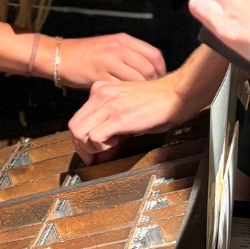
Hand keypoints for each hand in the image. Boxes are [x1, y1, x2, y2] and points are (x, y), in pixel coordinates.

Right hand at [54, 33, 165, 87]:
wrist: (60, 55)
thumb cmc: (86, 53)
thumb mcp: (110, 45)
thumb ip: (129, 54)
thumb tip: (149, 69)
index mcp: (124, 40)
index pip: (154, 54)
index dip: (161, 69)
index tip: (160, 80)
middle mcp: (118, 48)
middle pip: (149, 68)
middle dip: (154, 83)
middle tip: (151, 93)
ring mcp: (108, 61)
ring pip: (137, 79)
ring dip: (141, 91)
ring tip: (140, 98)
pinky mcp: (98, 75)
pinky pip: (120, 87)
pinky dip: (125, 96)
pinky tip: (125, 100)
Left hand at [69, 75, 196, 162]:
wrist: (176, 94)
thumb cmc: (158, 104)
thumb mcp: (127, 115)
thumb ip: (111, 132)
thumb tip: (100, 155)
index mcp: (100, 91)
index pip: (77, 119)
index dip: (81, 141)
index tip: (91, 154)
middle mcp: (100, 95)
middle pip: (74, 127)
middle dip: (82, 148)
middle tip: (95, 158)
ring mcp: (107, 104)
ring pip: (79, 132)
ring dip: (91, 147)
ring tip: (110, 145)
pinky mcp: (117, 116)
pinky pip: (94, 137)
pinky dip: (102, 146)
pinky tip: (117, 142)